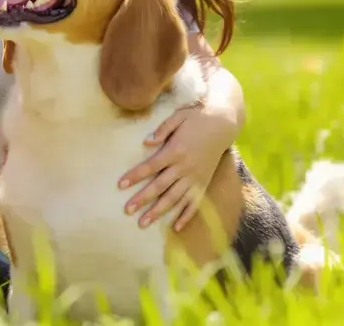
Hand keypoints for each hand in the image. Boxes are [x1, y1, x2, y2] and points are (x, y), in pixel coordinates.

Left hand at [117, 100, 237, 231]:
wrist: (223, 125)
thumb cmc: (196, 119)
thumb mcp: (178, 117)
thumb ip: (162, 130)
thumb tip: (146, 142)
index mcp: (175, 151)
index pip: (150, 166)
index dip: (135, 176)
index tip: (120, 185)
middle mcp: (185, 167)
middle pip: (160, 186)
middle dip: (142, 199)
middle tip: (127, 210)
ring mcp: (195, 177)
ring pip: (175, 198)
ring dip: (159, 211)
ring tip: (143, 223)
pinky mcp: (204, 183)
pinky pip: (194, 202)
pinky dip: (185, 216)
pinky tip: (175, 227)